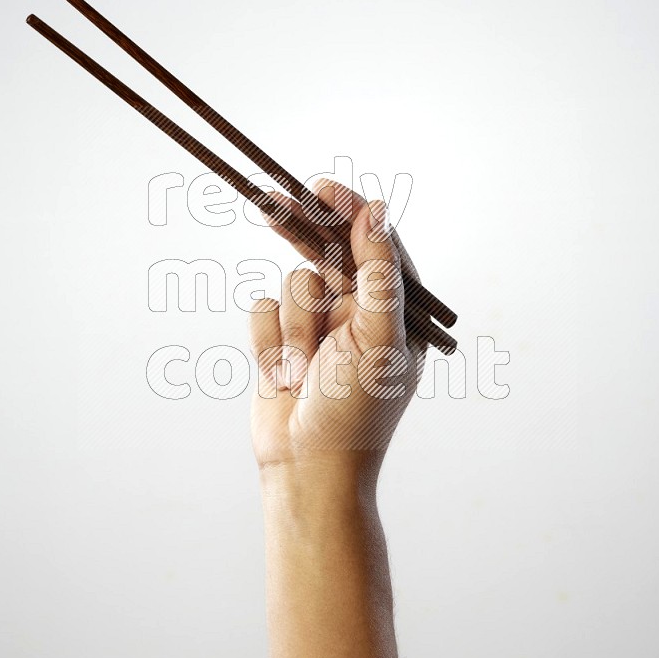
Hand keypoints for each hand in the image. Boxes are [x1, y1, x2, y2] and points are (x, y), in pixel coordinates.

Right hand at [248, 180, 427, 480]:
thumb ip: (378, 271)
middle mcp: (359, 313)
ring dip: (293, 326)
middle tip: (274, 200)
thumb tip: (375, 210)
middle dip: (303, 230)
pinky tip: (282, 376)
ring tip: (303, 370)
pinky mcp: (281, 340)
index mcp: (396, 312)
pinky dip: (268, 340)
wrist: (305, 468)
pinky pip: (262, 308)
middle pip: (328, 250)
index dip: (349, 212)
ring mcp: (318, 326)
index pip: (376, 245)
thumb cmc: (355, 411)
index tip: (322, 188)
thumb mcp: (378, 337)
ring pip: (292, 281)